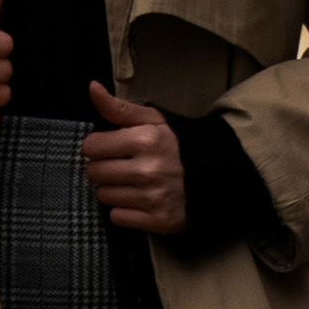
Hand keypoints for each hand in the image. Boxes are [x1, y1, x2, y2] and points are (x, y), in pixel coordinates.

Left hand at [83, 82, 186, 234]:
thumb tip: (92, 88)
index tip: (111, 147)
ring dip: (113, 189)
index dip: (98, 146)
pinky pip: (118, 217)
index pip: (91, 146)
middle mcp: (148, 170)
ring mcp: (153, 198)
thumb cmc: (179, 143)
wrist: (217, 173)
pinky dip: (124, 210)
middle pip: (94, 173)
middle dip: (103, 168)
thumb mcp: (153, 119)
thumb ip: (119, 107)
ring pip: (104, 196)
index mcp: (145, 140)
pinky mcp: (158, 220)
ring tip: (133, 182)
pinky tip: (140, 199)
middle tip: (122, 165)